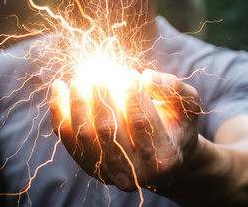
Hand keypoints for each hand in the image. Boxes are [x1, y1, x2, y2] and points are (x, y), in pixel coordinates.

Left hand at [50, 69, 201, 191]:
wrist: (163, 158)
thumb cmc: (176, 126)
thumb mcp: (188, 107)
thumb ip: (175, 89)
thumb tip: (148, 77)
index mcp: (164, 160)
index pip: (141, 122)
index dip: (132, 94)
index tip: (129, 72)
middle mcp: (135, 174)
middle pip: (109, 131)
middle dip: (101, 97)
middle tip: (98, 73)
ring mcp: (109, 174)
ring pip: (85, 137)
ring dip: (78, 104)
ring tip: (80, 79)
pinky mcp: (90, 167)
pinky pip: (69, 140)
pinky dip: (59, 113)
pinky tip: (58, 87)